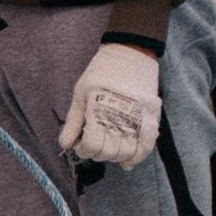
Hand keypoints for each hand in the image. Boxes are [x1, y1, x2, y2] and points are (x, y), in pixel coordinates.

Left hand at [58, 38, 161, 170]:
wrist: (131, 53)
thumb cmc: (102, 72)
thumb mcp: (81, 92)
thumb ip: (74, 120)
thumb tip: (65, 145)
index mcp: (99, 110)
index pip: (92, 145)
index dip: (84, 150)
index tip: (81, 145)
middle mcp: (119, 117)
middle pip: (108, 152)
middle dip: (98, 153)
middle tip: (95, 145)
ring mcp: (137, 119)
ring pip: (126, 152)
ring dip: (116, 157)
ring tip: (110, 149)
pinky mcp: (151, 117)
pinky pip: (146, 145)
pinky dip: (137, 157)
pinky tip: (128, 162)